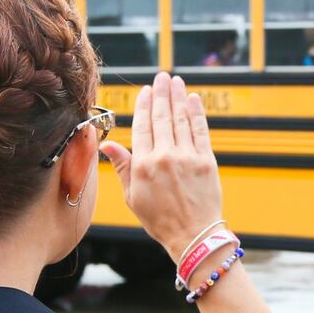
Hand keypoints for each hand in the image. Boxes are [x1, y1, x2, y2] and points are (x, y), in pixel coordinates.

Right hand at [98, 72, 223, 260]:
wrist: (193, 235)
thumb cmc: (160, 220)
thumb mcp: (133, 196)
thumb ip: (122, 166)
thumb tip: (107, 144)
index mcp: (143, 165)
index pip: (142, 127)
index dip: (144, 106)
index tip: (146, 91)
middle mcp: (164, 157)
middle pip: (162, 118)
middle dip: (161, 94)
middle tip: (161, 77)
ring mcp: (187, 158)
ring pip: (181, 120)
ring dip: (178, 97)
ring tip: (175, 81)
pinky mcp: (206, 161)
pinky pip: (201, 131)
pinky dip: (197, 113)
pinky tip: (193, 99)